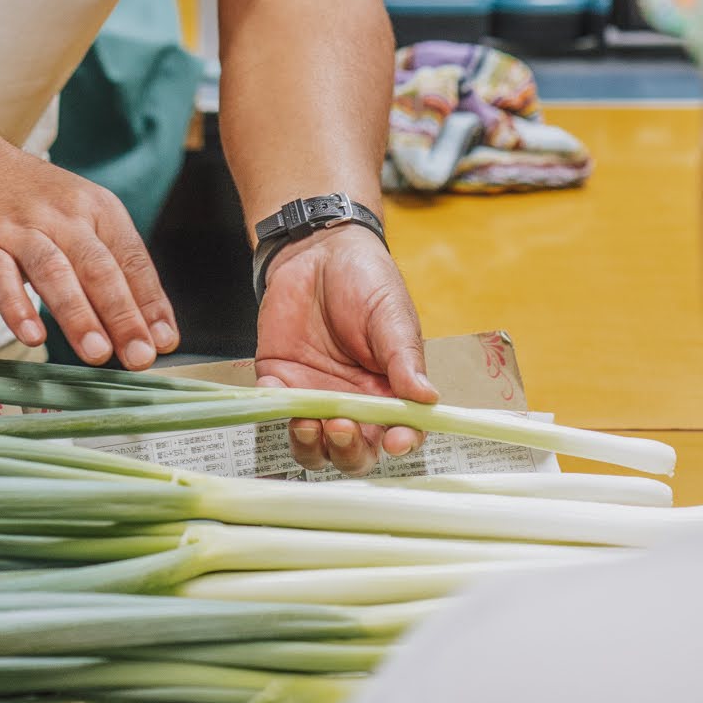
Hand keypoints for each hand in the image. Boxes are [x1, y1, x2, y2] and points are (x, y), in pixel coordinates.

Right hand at [0, 142, 179, 367]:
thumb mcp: (81, 218)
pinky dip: (17, 307)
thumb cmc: (33, 203)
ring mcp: (19, 229)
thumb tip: (151, 327)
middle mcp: (62, 216)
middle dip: (122, 315)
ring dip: (78, 315)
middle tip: (139, 356)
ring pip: (54, 272)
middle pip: (99, 268)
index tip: (165, 341)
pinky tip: (32, 336)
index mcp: (98, 209)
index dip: (150, 302)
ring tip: (97, 353)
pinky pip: (0, 278)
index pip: (132, 259)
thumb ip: (113, 267)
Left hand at [256, 225, 436, 473]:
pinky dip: (274, 406)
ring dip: (309, 444)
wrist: (317, 250)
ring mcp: (315, 396)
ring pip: (311, 446)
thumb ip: (404, 358)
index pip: (401, 431)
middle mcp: (354, 404)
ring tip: (307, 421)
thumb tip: (428, 399)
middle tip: (341, 427)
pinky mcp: (280, 380)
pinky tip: (275, 385)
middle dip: (348, 450)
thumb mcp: (391, 315)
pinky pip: (274, 408)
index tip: (395, 440)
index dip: (400, 443)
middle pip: (354, 452)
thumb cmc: (365, 281)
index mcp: (390, 391)